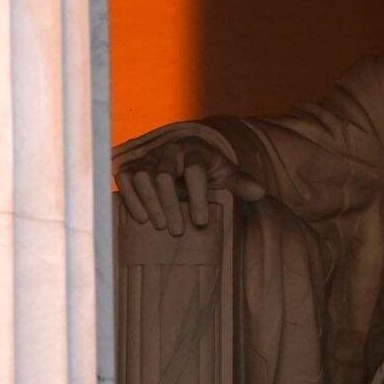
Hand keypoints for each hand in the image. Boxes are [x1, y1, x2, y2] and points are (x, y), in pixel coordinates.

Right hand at [113, 137, 265, 235]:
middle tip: (177, 232)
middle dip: (171, 205)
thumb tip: (260, 193)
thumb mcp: (224, 173)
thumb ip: (240, 182)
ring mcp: (147, 158)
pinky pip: (123, 179)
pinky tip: (141, 219)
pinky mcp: (129, 166)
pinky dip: (130, 198)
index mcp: (194, 151)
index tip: (201, 222)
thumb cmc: (206, 168)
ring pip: (142, 177)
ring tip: (160, 226)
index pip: (195, 170)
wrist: (180, 155)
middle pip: (164, 175)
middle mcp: (168, 151)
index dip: (197, 196)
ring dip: (150, 203)